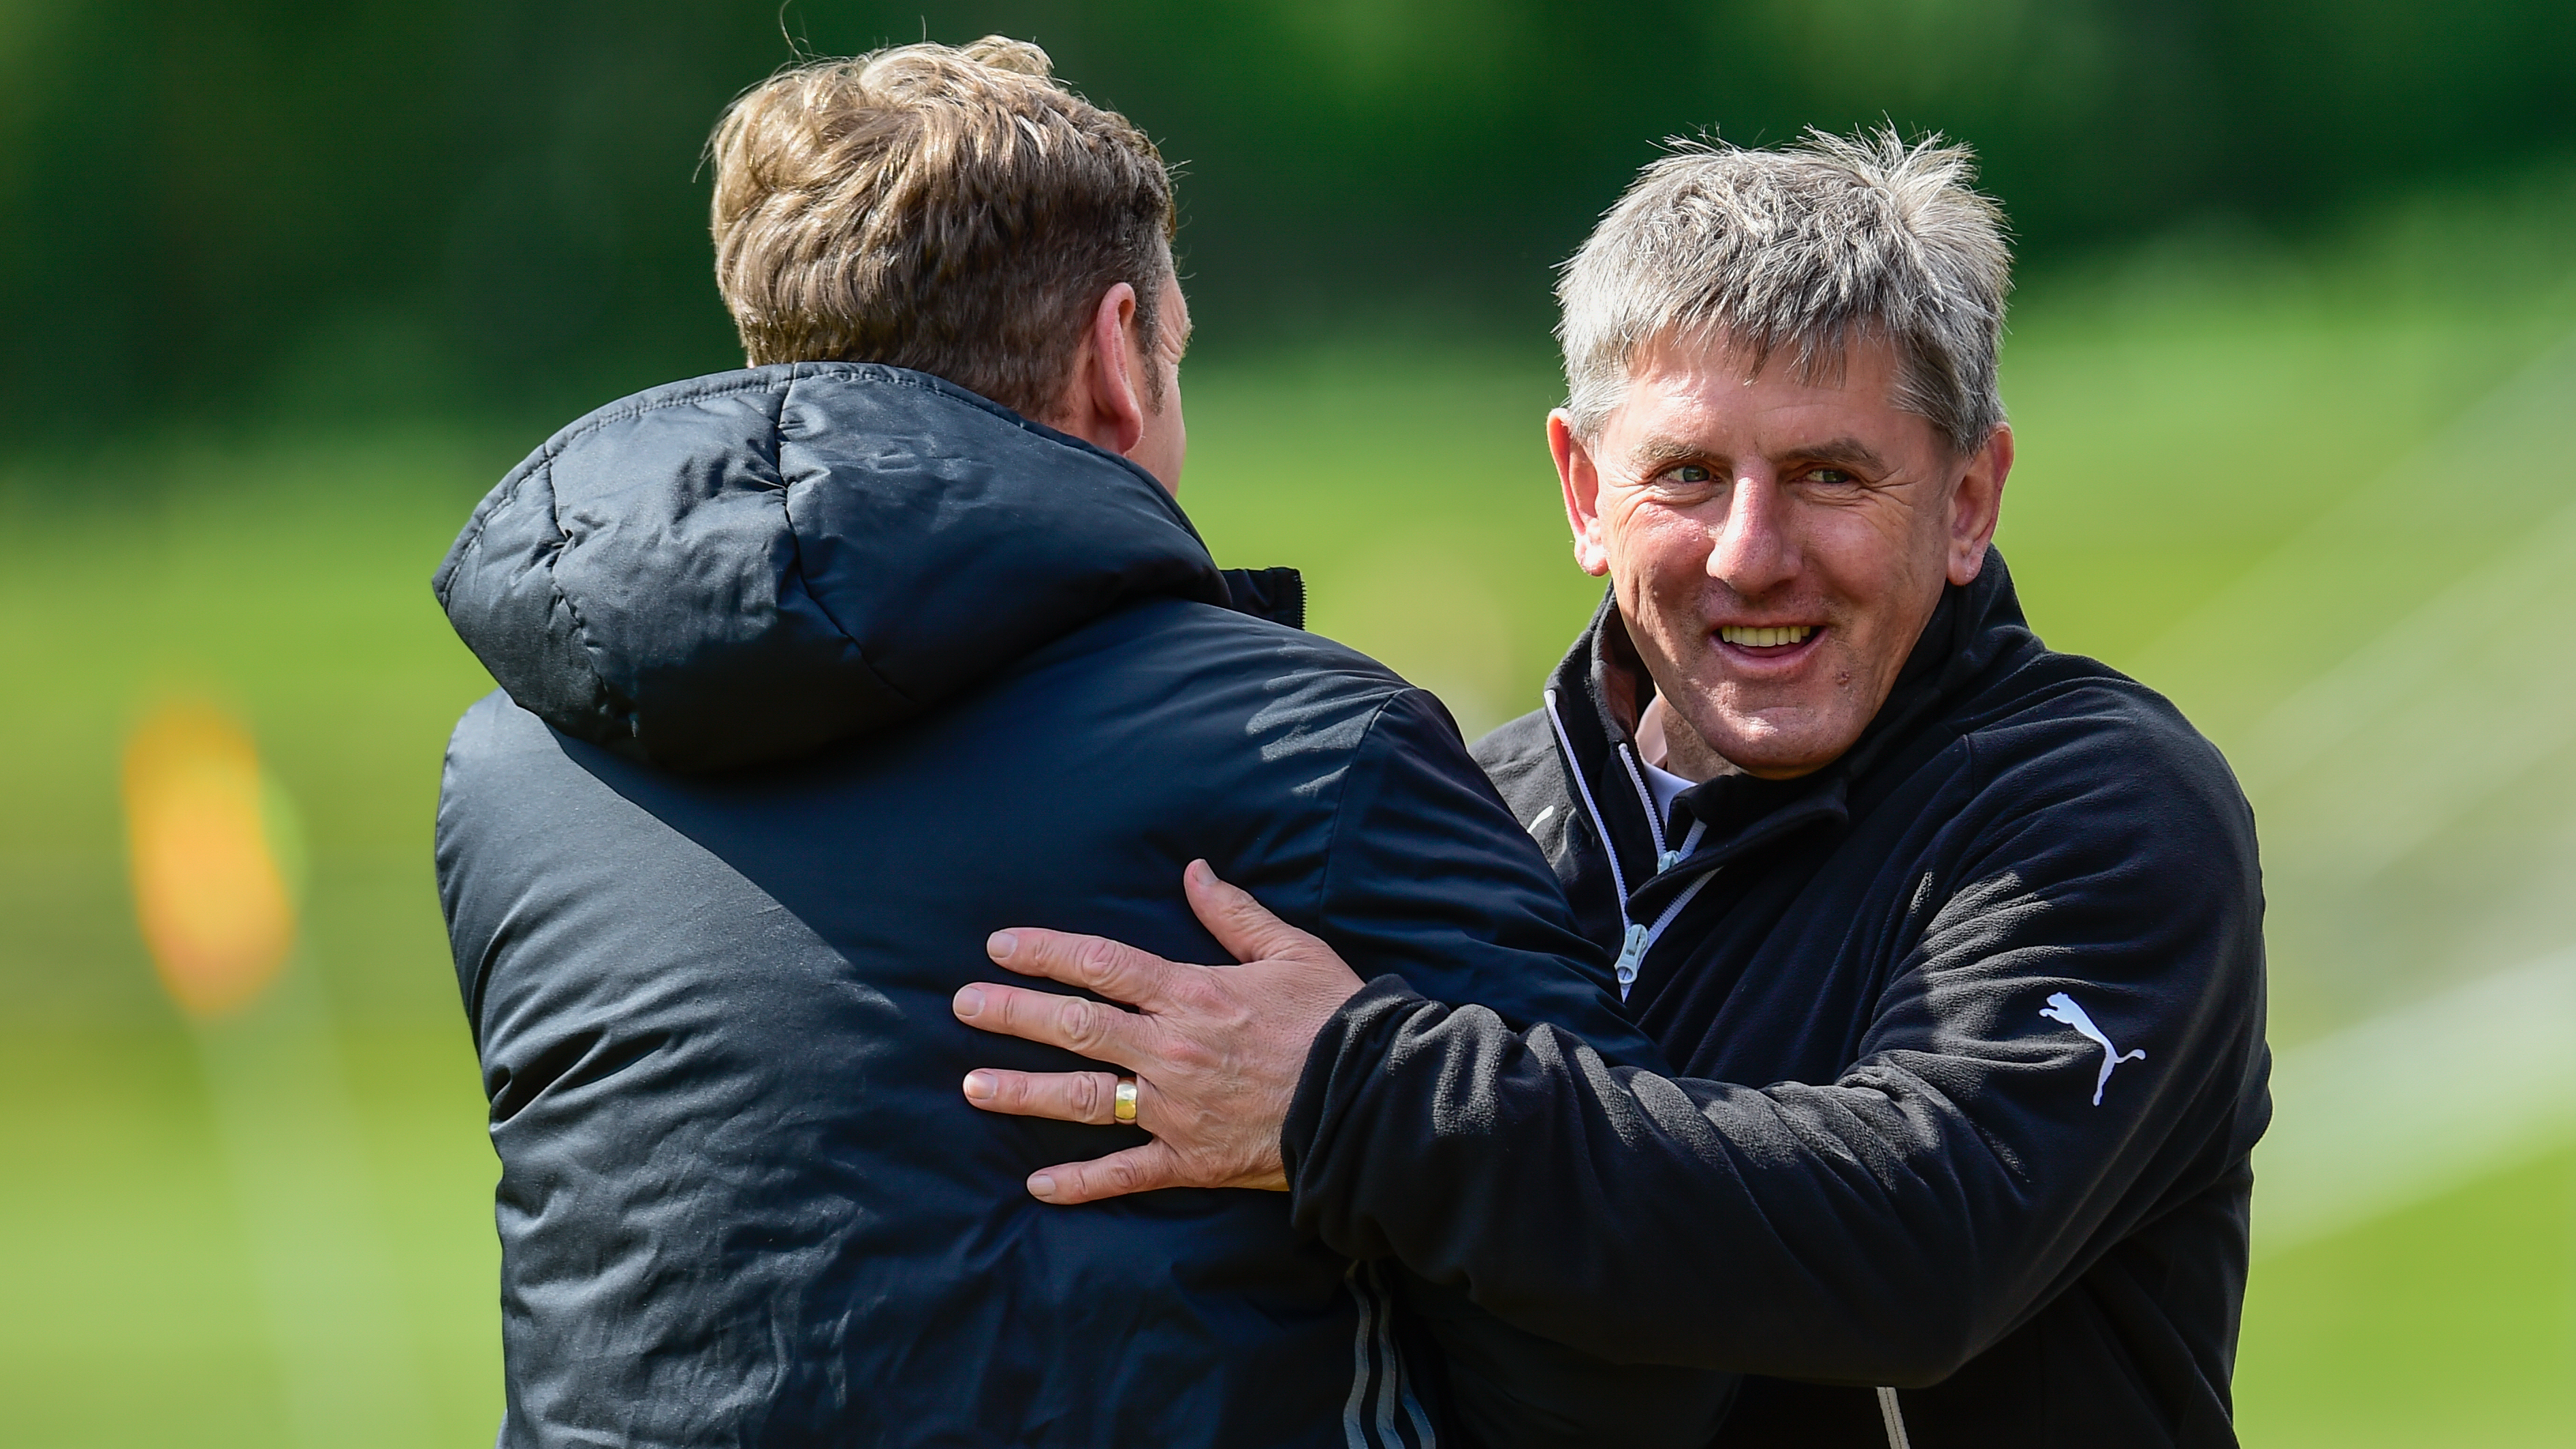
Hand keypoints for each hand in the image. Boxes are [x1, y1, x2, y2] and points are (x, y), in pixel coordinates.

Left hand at [953, 859, 1364, 1203]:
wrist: (1374, 1101)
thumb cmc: (1336, 1019)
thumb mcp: (1291, 951)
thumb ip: (1235, 913)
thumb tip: (1194, 871)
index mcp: (1192, 993)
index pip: (1102, 964)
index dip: (1046, 952)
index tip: (1000, 946)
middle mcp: (1171, 1049)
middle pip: (1075, 1026)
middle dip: (1012, 1014)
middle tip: (963, 1005)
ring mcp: (1175, 1109)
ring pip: (1082, 1100)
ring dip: (1022, 1092)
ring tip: (972, 1087)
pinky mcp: (1191, 1159)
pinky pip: (1125, 1173)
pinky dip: (1080, 1183)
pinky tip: (1035, 1185)